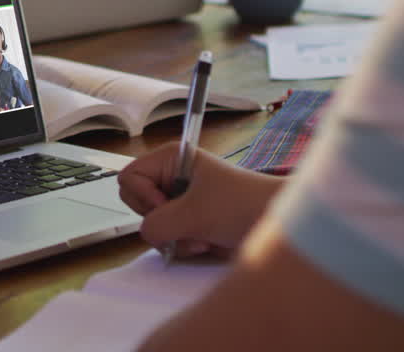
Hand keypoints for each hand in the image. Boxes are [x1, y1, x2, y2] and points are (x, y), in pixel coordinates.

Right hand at [118, 142, 283, 258]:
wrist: (274, 223)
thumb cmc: (243, 205)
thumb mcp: (195, 213)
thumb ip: (157, 223)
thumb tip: (146, 233)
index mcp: (171, 159)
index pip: (129, 177)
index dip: (143, 196)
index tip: (168, 205)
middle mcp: (171, 177)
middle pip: (136, 201)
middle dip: (159, 220)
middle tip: (185, 222)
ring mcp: (179, 200)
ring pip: (152, 224)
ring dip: (174, 237)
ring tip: (202, 235)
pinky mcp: (187, 220)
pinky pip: (166, 237)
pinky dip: (182, 245)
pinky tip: (205, 241)